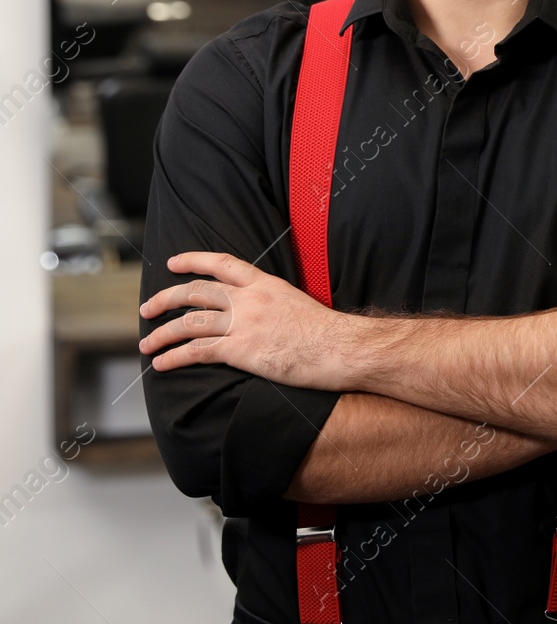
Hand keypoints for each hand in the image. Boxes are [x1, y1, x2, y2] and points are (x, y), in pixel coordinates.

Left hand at [138, 252, 355, 389]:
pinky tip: (162, 364)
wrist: (341, 347)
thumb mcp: (299, 304)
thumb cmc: (329, 333)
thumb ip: (275, 304)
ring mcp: (244, 323)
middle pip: (196, 292)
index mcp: (266, 285)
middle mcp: (250, 299)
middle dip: (166, 299)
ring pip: (189, 322)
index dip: (193, 260)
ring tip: (147, 344)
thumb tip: (266, 315)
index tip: (173, 262)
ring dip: (162, 334)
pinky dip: (174, 357)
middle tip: (148, 308)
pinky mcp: (240, 349)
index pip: (222, 264)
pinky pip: (197, 350)